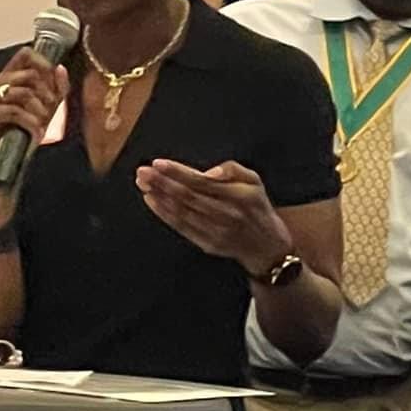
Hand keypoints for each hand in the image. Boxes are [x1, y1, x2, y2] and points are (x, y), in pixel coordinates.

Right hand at [0, 50, 67, 174]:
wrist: (4, 166)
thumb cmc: (22, 137)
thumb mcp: (46, 109)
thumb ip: (56, 89)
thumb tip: (60, 68)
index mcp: (6, 79)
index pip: (25, 54)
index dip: (44, 65)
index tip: (53, 85)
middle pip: (29, 75)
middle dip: (46, 95)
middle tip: (50, 113)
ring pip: (23, 93)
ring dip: (39, 111)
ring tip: (42, 125)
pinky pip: (14, 111)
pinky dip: (30, 123)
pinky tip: (35, 134)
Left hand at [135, 158, 290, 273]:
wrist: (267, 247)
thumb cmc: (257, 208)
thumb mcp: (254, 181)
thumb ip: (232, 169)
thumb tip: (208, 172)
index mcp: (238, 196)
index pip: (201, 182)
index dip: (177, 172)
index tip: (158, 164)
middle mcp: (226, 214)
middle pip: (187, 197)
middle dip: (162, 183)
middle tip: (142, 172)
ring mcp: (215, 232)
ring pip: (181, 212)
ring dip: (159, 197)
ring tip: (143, 183)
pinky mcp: (207, 244)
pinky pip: (181, 228)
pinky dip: (164, 215)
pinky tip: (152, 201)